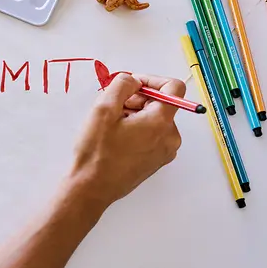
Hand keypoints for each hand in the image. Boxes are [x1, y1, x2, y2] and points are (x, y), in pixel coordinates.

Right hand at [69, 73, 183, 206]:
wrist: (92, 188)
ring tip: (112, 125)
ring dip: (136, 114)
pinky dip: (138, 129)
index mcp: (161, 122)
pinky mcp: (157, 161)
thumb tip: (133, 81)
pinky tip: (117, 138)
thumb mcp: (103, 108)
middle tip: (114, 107)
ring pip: (156, 119)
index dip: (152, 79)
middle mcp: (170, 137)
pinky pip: (153, 135)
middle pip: (162, 103)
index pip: (174, 87)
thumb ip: (122, 84)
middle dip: (139, 98)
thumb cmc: (97, 151)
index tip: (132, 85)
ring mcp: (165, 151)